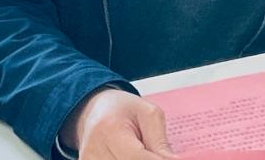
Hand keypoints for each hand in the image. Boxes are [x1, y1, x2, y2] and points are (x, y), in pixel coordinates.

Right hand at [61, 87, 177, 159]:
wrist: (93, 110)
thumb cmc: (122, 109)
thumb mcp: (148, 114)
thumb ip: (159, 140)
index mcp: (110, 129)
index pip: (137, 157)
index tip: (171, 159)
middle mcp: (93, 149)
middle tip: (159, 153)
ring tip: (143, 150)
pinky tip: (130, 154)